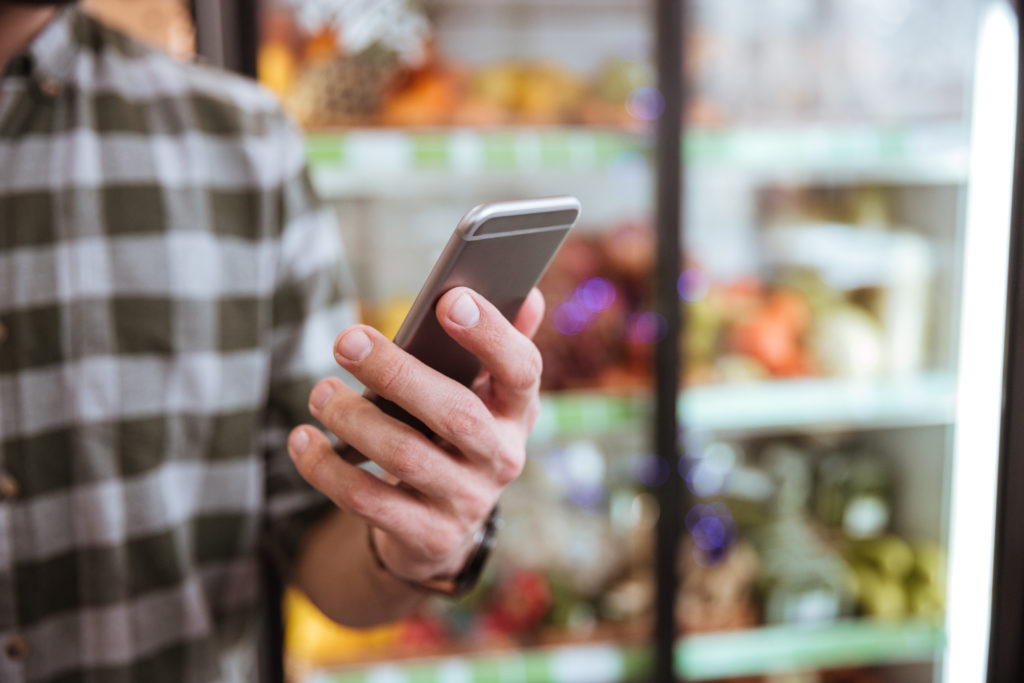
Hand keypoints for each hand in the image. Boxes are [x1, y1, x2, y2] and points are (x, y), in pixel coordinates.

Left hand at [287, 287, 544, 582]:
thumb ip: (502, 344)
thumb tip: (532, 294)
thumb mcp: (484, 395)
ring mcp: (466, 501)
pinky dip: (327, 469)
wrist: (444, 527)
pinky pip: (368, 502)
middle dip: (397, 373)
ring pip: (405, 457)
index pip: (522, 370)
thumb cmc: (456, 437)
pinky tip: (302, 440)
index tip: (449, 299)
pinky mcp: (426, 536)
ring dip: (353, 419)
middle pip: (456, 414)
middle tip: (346, 340)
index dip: (491, 335)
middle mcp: (501, 457)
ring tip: (320, 392)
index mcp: (517, 411)